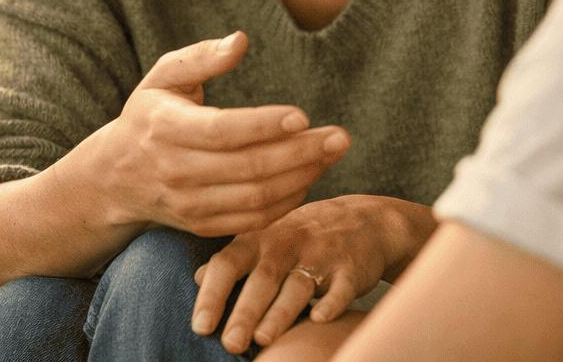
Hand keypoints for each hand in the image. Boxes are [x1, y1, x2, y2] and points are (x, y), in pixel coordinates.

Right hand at [83, 31, 351, 238]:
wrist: (114, 176)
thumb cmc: (150, 114)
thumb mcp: (163, 76)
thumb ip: (200, 57)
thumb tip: (240, 40)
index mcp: (165, 128)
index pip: (221, 131)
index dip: (263, 125)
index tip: (303, 114)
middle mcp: (175, 171)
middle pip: (247, 168)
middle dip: (300, 153)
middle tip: (340, 137)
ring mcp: (188, 204)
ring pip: (255, 198)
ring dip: (301, 177)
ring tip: (331, 153)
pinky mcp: (201, 225)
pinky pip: (252, 221)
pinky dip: (285, 203)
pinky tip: (309, 177)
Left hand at [191, 195, 437, 353]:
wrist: (364, 220)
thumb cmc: (303, 237)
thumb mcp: (267, 238)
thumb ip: (234, 258)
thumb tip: (198, 277)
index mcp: (260, 239)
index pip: (229, 263)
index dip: (213, 294)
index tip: (200, 325)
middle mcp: (288, 244)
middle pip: (263, 278)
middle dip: (245, 311)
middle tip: (230, 343)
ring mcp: (321, 256)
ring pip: (298, 285)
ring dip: (280, 312)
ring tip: (263, 339)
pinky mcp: (351, 270)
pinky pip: (341, 287)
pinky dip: (332, 303)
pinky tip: (320, 320)